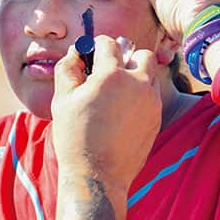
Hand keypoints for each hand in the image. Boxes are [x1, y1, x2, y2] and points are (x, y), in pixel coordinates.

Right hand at [51, 35, 161, 189]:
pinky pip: (152, 95)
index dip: (96, 47)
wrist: (98, 175)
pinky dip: (140, 95)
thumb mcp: (62, 100)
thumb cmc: (76, 137)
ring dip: (136, 76)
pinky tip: (122, 112)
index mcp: (111, 76)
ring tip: (116, 94)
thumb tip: (76, 53)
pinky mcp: (157, 118)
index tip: (91, 57)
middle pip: (141, 53)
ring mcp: (151, 102)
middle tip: (108, 74)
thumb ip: (68, 69)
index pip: (109, 43)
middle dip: (126, 58)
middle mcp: (137, 84)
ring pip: (150, 74)